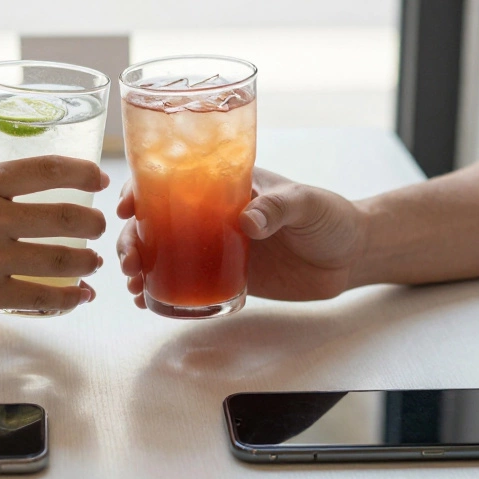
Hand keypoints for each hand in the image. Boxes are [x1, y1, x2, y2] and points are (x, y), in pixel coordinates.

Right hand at [0, 154, 108, 322]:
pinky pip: (40, 297)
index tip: (99, 178)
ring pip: (59, 259)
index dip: (82, 173)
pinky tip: (78, 296)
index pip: (45, 170)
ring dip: (86, 260)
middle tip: (99, 225)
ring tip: (92, 261)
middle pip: (64, 216)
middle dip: (94, 222)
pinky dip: (67, 297)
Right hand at [116, 167, 366, 307]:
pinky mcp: (226, 274)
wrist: (352, 256)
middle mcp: (213, 212)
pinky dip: (162, 289)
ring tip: (134, 286)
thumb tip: (247, 221)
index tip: (126, 208)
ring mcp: (216, 244)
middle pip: (157, 220)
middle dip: (132, 239)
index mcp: (226, 183)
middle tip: (130, 263)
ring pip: (164, 251)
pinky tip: (148, 301)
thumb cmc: (332, 216)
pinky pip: (186, 279)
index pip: (173, 177)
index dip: (142, 189)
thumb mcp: (306, 203)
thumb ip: (278, 208)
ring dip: (140, 265)